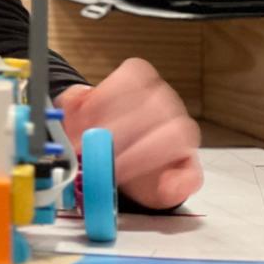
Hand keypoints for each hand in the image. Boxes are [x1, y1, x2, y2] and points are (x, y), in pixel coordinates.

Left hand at [55, 58, 202, 209]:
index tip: (88, 115)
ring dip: (141, 154)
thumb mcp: (78, 116)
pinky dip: (179, 182)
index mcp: (140, 84)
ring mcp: (180, 135)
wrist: (119, 161)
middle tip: (94, 151)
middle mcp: (165, 104)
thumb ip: (72, 105)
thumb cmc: (99, 132)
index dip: (111, 94)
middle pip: (155, 106)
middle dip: (120, 130)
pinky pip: (192, 173)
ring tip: (112, 169)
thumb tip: (75, 101)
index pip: (136, 75)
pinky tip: (161, 188)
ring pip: (175, 134)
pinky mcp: (188, 169)